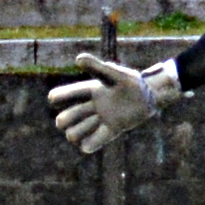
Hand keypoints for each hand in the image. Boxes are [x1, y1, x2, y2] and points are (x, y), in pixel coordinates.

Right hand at [47, 54, 177, 154]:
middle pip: (68, 117)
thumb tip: (77, 59)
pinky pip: (95, 142)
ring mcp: (102, 119)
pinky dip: (89, 145)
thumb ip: (97, 67)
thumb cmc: (133, 82)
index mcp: (92, 90)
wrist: (151, 95)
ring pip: (77, 132)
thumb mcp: (115, 74)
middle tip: (67, 121)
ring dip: (77, 133)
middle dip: (64, 120)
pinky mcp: (113, 129)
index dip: (59, 96)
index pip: (69, 94)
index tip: (53, 98)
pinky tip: (88, 145)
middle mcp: (93, 106)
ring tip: (85, 130)